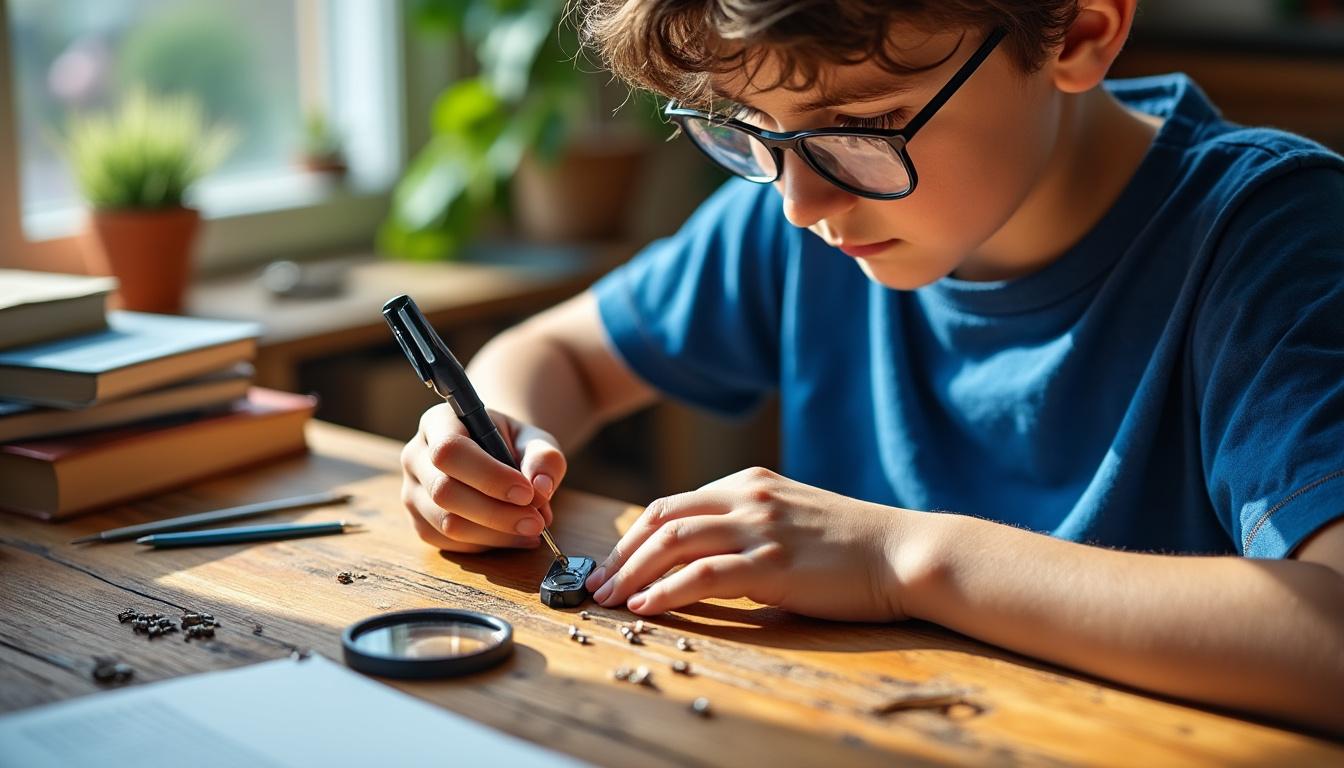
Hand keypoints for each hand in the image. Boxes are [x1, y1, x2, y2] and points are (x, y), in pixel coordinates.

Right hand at [400, 403, 566, 552]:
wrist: (497, 459)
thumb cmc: (514, 446)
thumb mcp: (536, 441)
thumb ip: (544, 459)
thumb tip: (540, 488)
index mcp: (439, 422)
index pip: (450, 450)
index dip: (488, 475)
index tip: (527, 493)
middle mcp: (416, 456)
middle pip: (444, 491)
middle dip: (496, 513)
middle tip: (537, 521)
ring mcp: (412, 493)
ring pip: (446, 524)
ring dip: (495, 534)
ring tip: (532, 529)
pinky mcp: (420, 523)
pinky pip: (449, 543)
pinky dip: (487, 545)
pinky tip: (514, 537)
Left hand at [583, 467, 918, 621]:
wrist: (904, 551)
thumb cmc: (850, 545)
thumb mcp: (790, 518)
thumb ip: (748, 525)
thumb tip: (700, 558)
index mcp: (748, 484)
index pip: (672, 505)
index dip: (635, 537)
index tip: (614, 565)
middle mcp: (748, 498)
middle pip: (662, 519)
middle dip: (622, 555)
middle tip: (597, 585)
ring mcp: (760, 528)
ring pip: (673, 542)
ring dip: (633, 572)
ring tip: (609, 599)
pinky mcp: (773, 564)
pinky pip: (704, 574)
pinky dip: (667, 590)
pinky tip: (646, 606)